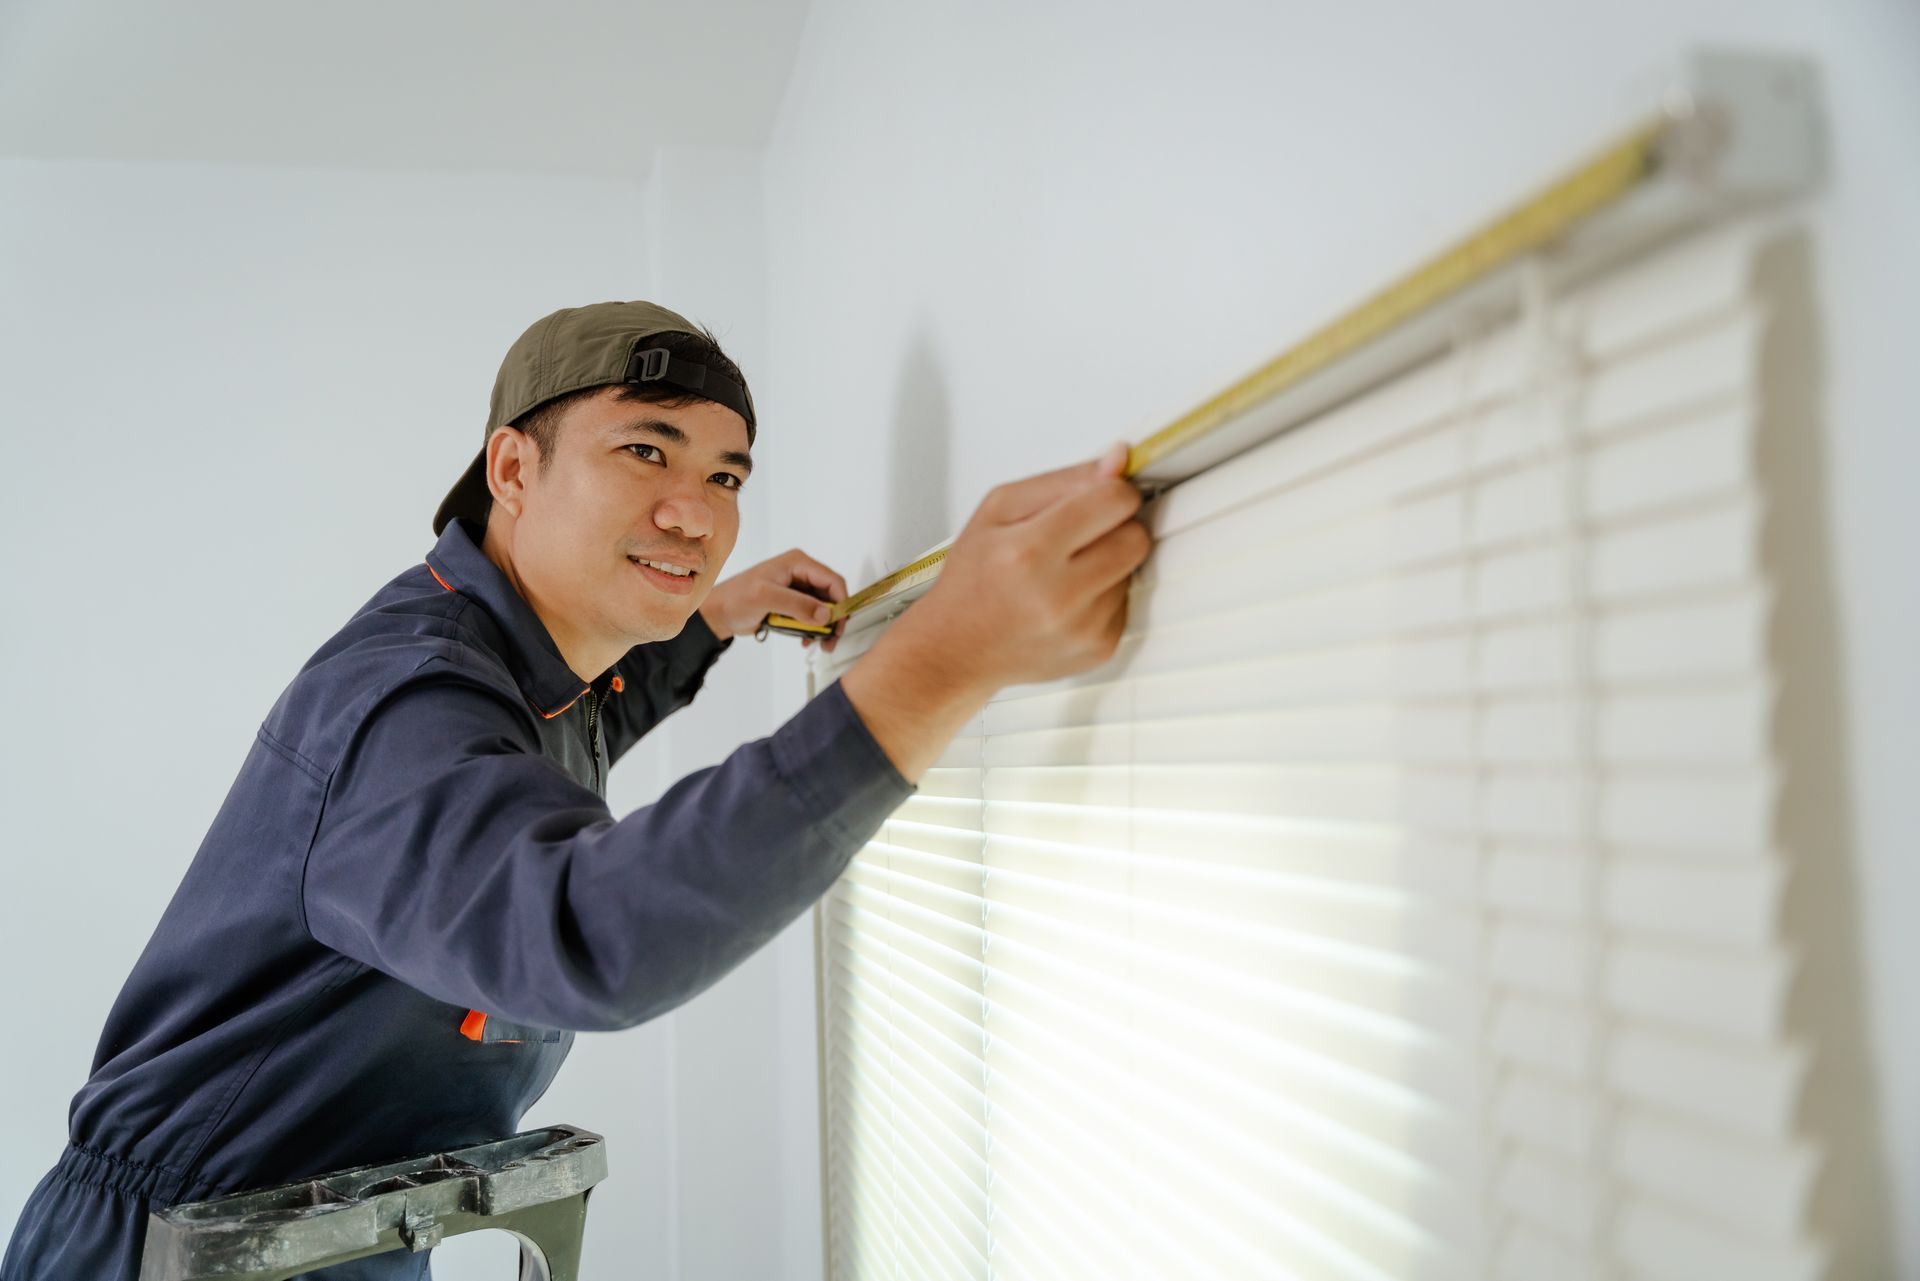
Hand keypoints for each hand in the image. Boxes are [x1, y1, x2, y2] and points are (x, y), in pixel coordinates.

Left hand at [697, 548, 850, 651]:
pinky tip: (805, 640)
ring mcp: (798, 589)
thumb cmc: (736, 598)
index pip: (832, 581)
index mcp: (798, 563)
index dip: (841, 603)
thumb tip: (826, 615)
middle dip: (834, 619)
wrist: (719, 612)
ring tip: (820, 645)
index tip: (838, 625)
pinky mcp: (793, 603)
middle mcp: (801, 573)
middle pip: (832, 596)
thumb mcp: (767, 598)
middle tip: (831, 641)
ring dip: (824, 627)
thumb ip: (797, 605)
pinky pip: (812, 616)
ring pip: (824, 608)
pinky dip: (813, 629)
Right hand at [905, 440, 1148, 692]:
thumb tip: (1117, 461)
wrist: (956, 649)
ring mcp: (1083, 628)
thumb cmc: (972, 579)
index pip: (1114, 501)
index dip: (1111, 490)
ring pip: (1133, 569)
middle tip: (1080, 536)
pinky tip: (1067, 600)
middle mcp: (1060, 595)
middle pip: (1135, 537)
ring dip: (1107, 563)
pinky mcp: (1099, 649)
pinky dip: (1102, 595)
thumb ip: (1063, 480)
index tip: (1097, 497)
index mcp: (1030, 551)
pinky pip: (1125, 603)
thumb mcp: (998, 510)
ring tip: (1063, 573)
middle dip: (1116, 527)